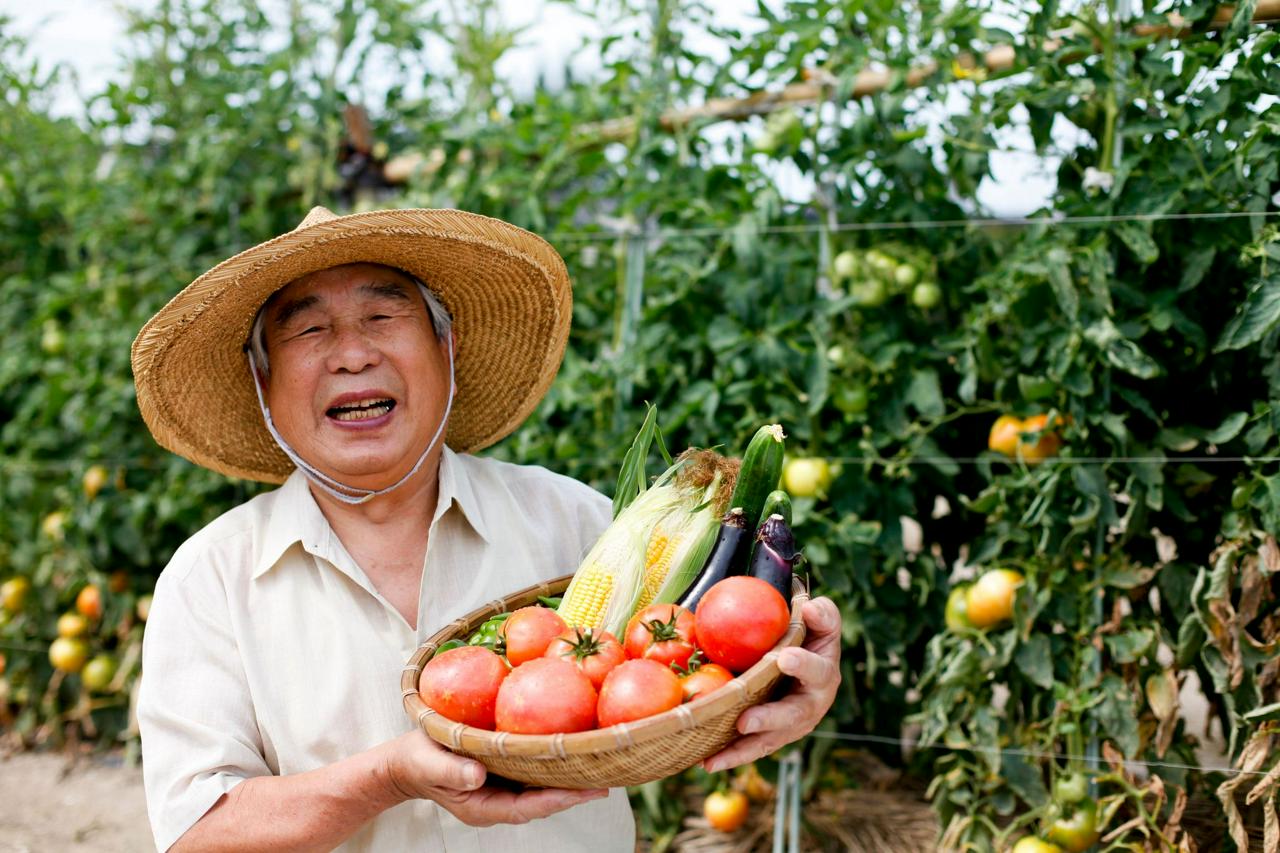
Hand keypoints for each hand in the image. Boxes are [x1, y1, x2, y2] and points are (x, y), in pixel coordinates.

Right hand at [379, 731, 608, 825]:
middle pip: (544, 800)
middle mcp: (500, 802)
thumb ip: (452, 771)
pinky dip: (554, 762)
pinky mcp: (505, 772)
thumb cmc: (417, 760)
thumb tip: (479, 774)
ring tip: (601, 764)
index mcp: (484, 807)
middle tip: (608, 779)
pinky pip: (534, 771)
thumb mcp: (429, 763)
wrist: (407, 760)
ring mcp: (504, 788)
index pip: (529, 808)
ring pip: (543, 788)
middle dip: (575, 791)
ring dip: (570, 777)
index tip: (585, 791)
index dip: (558, 800)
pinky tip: (573, 747)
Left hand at [702, 596, 841, 772]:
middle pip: (792, 716)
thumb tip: (810, 608)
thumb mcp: (821, 621)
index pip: (817, 669)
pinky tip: (706, 762)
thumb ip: (821, 614)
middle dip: (768, 720)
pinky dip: (730, 757)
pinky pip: (752, 748)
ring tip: (716, 757)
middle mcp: (811, 705)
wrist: (805, 661)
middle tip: (745, 722)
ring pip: (769, 741)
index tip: (784, 658)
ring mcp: (791, 726)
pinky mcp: (773, 736)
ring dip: (742, 749)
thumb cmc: (810, 637)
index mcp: (823, 674)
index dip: (803, 665)